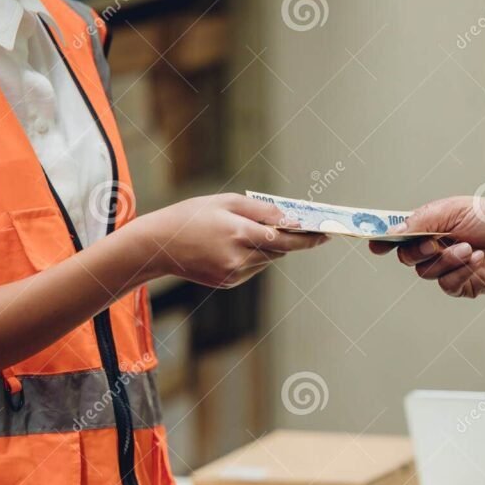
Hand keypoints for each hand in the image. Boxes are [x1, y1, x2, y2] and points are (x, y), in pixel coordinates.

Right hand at [130, 193, 327, 287]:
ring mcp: (234, 274)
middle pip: (280, 250)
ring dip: (270, 246)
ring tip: (253, 231)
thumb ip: (261, 210)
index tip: (326, 234)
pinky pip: (254, 268)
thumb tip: (290, 218)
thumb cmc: (192, 216)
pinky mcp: (229, 283)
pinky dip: (254, 256)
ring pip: (268, 259)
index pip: (283, 237)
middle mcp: (238, 257)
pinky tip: (236, 246)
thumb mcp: (226, 202)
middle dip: (292, 240)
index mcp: (238, 233)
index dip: (308, 237)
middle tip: (312, 232)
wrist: (158, 246)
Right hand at [369, 196, 484, 297]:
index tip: (374, 244)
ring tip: (469, 247)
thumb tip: (394, 230)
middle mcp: (434, 247)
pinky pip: (446, 284)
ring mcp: (446, 267)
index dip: (384, 240)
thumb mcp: (454, 210)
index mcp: (430, 226)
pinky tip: (477, 259)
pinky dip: (460, 271)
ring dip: (447, 259)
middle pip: (406, 257)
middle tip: (435, 242)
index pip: (399, 235)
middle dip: (419, 250)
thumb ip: (422, 220)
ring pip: (426, 272)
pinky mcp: (460, 284)